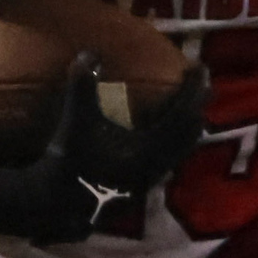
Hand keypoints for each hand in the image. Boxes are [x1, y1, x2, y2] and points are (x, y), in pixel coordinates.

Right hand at [0, 55, 206, 243]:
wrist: (58, 205)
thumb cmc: (70, 161)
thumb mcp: (75, 120)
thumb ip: (83, 85)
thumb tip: (90, 52)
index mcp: (149, 148)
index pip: (182, 114)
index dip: (193, 89)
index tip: (199, 67)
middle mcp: (157, 165)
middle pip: (189, 132)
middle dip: (197, 105)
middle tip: (199, 84)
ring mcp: (151, 178)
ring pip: (181, 149)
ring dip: (187, 125)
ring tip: (187, 107)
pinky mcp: (141, 186)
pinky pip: (169, 158)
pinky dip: (174, 141)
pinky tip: (164, 135)